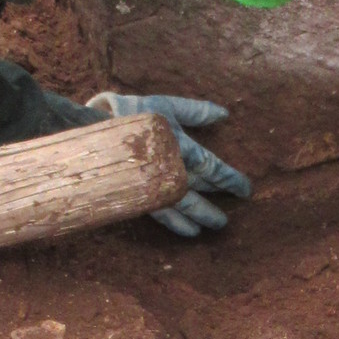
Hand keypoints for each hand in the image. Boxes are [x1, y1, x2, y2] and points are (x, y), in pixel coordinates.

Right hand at [86, 92, 251, 236]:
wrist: (93, 134)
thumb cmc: (131, 115)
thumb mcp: (165, 106)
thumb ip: (195, 111)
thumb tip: (224, 114)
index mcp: (180, 148)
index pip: (212, 168)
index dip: (230, 179)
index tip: (245, 189)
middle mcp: (170, 171)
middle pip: (199, 191)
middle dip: (216, 202)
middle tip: (232, 214)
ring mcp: (154, 187)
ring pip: (183, 207)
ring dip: (201, 217)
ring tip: (215, 226)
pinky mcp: (140, 197)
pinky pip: (163, 215)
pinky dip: (177, 224)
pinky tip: (189, 232)